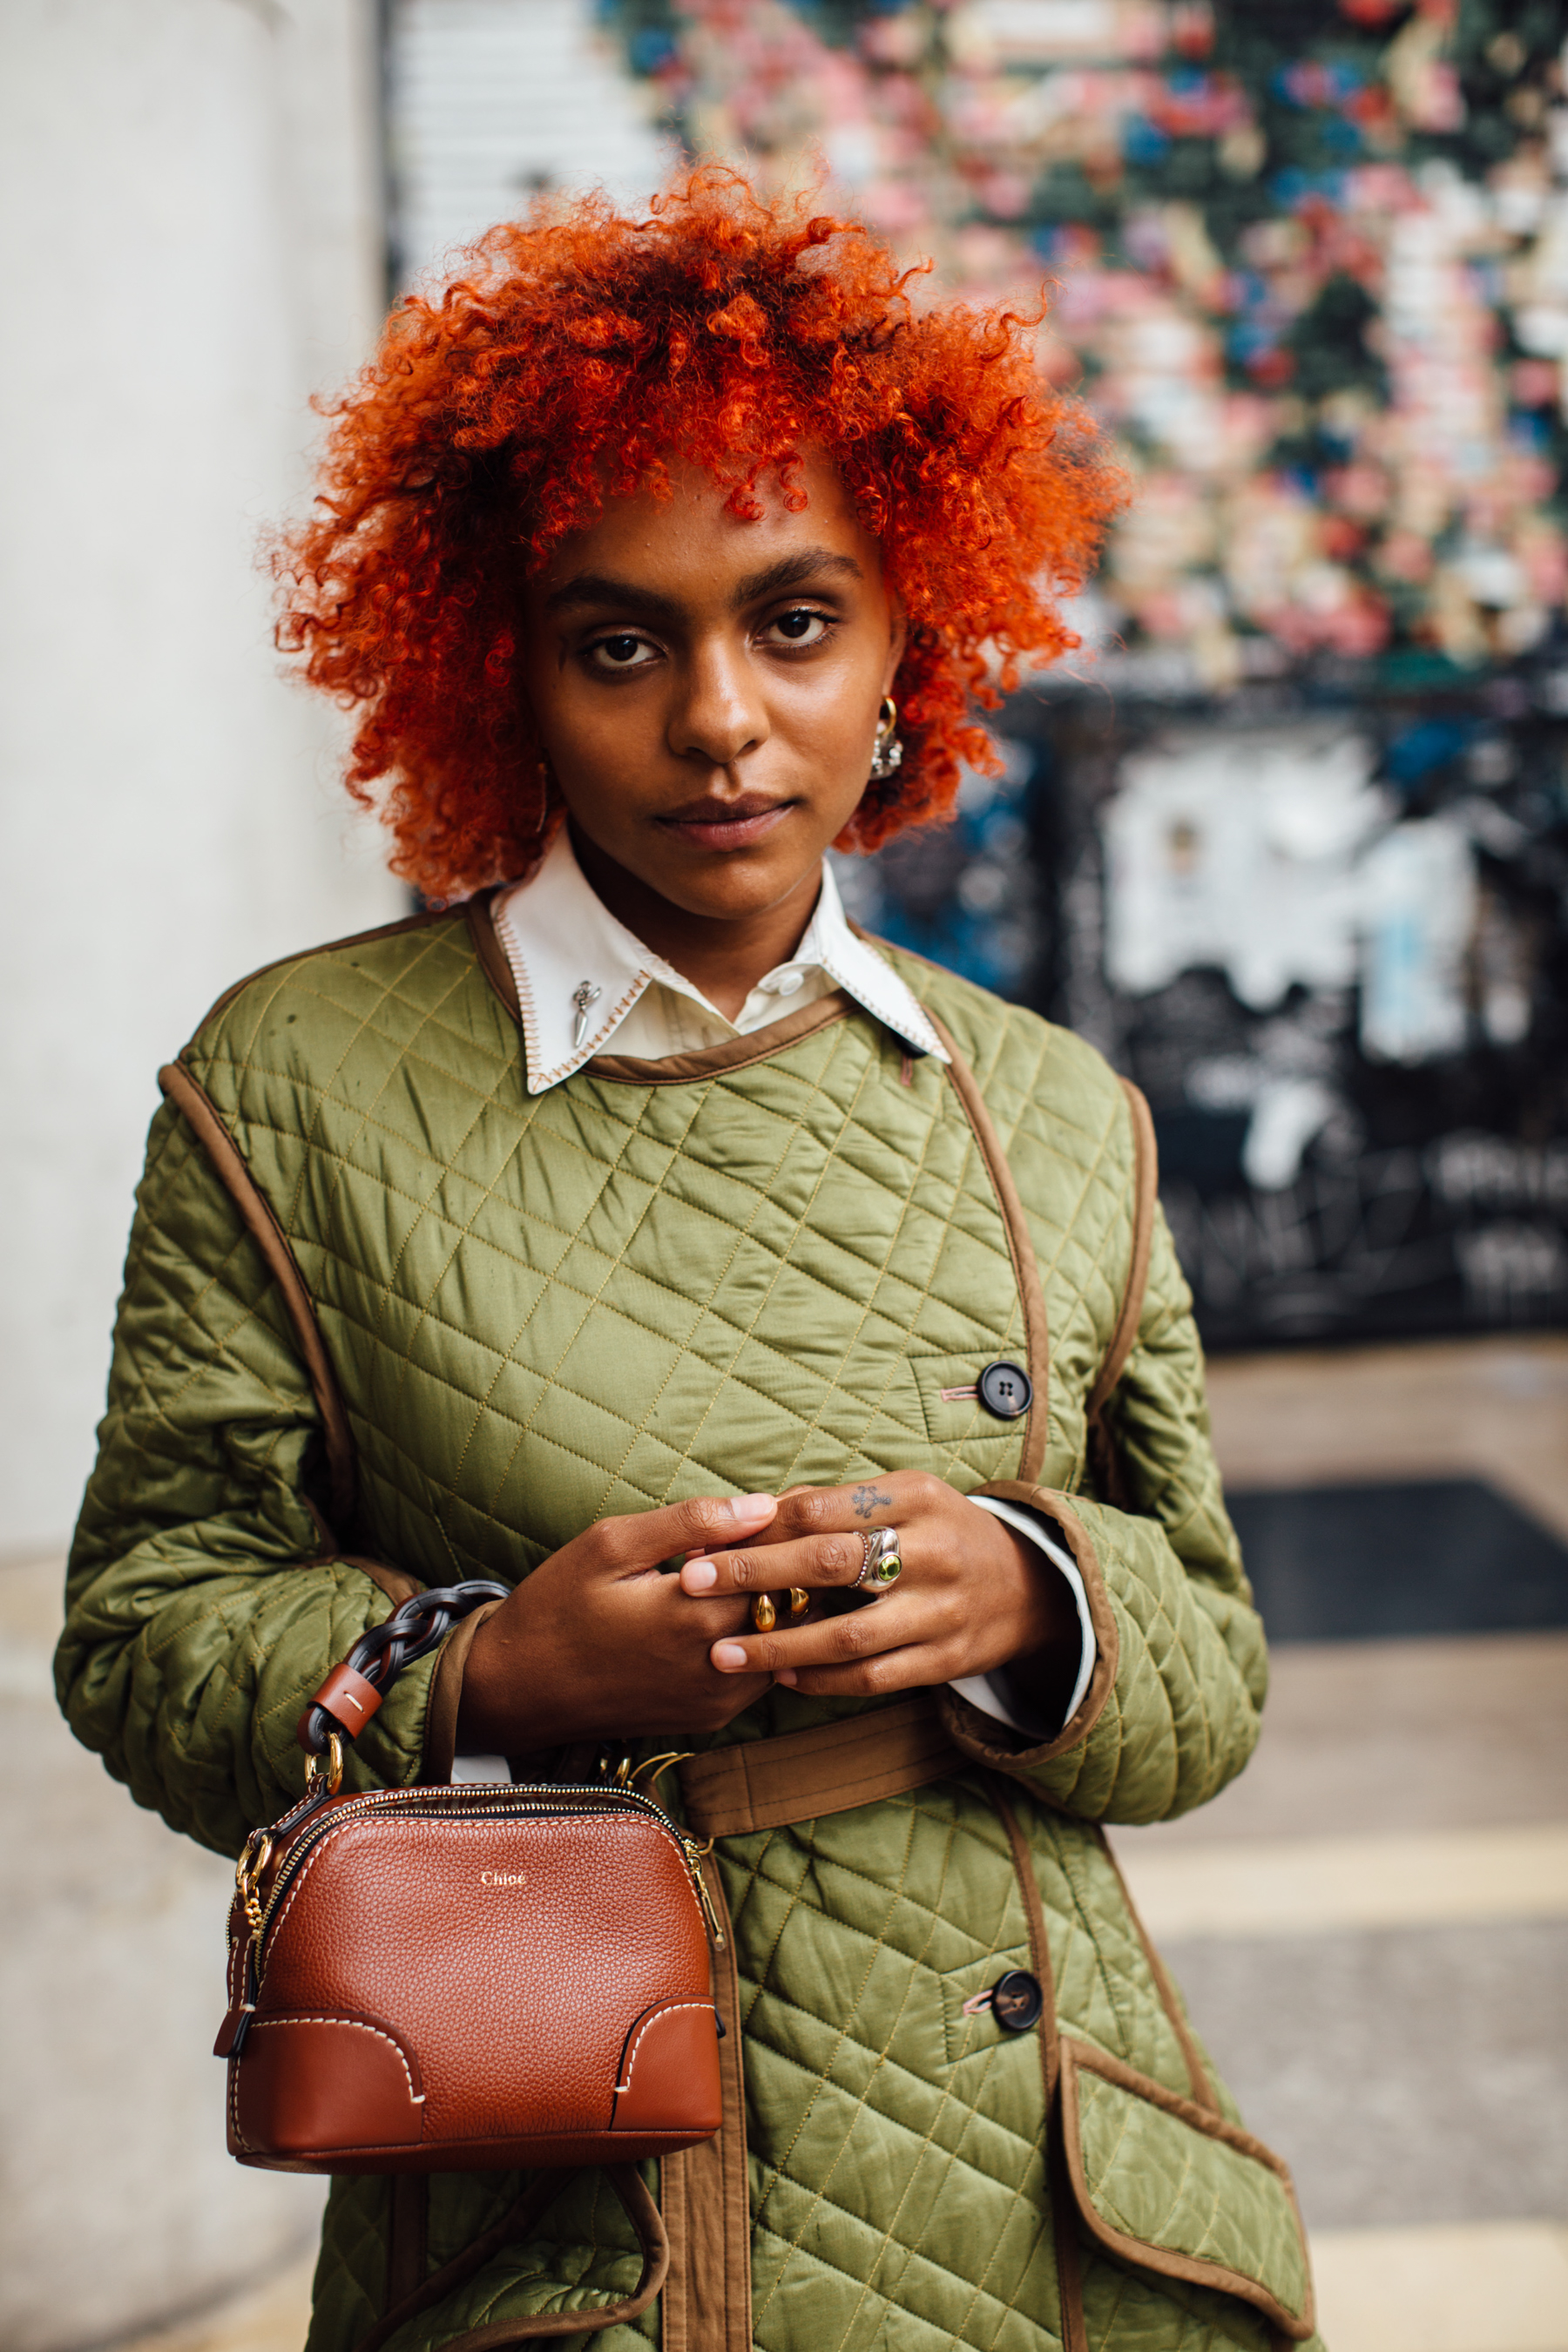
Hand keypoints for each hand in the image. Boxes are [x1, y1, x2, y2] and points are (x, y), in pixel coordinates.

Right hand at [457, 1492, 778, 1752]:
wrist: (518, 1689)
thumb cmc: (558, 1606)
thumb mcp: (613, 1545)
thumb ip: (693, 1522)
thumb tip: (763, 1505)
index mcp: (695, 1615)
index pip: (780, 1566)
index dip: (784, 1531)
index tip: (780, 1506)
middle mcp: (717, 1665)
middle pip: (790, 1605)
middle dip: (786, 1565)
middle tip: (776, 1530)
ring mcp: (717, 1698)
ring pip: (783, 1642)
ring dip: (777, 1605)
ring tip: (753, 1568)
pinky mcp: (710, 1716)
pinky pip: (762, 1672)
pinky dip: (761, 1639)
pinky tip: (732, 1609)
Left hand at [677, 1471, 1078, 1710]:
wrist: (1027, 1586)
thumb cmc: (940, 1532)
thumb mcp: (901, 1497)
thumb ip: (831, 1504)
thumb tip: (749, 1513)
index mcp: (916, 1496)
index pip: (820, 1509)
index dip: (757, 1526)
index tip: (705, 1540)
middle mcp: (933, 1550)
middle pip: (830, 1562)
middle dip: (754, 1574)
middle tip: (692, 1584)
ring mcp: (943, 1609)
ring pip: (848, 1633)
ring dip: (779, 1645)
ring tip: (723, 1652)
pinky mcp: (946, 1659)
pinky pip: (874, 1676)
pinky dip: (823, 1680)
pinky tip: (782, 1678)